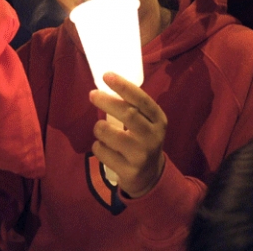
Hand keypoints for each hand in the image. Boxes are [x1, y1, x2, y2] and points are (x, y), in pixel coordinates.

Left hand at [89, 73, 166, 198]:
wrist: (150, 176)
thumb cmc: (143, 140)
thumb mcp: (147, 123)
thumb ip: (133, 107)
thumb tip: (107, 83)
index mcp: (159, 120)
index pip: (142, 100)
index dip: (123, 86)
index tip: (106, 76)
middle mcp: (153, 137)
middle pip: (127, 114)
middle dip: (106, 102)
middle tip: (92, 95)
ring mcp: (141, 155)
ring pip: (108, 133)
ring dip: (99, 128)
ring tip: (102, 131)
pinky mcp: (129, 171)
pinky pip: (101, 151)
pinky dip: (98, 146)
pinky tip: (106, 149)